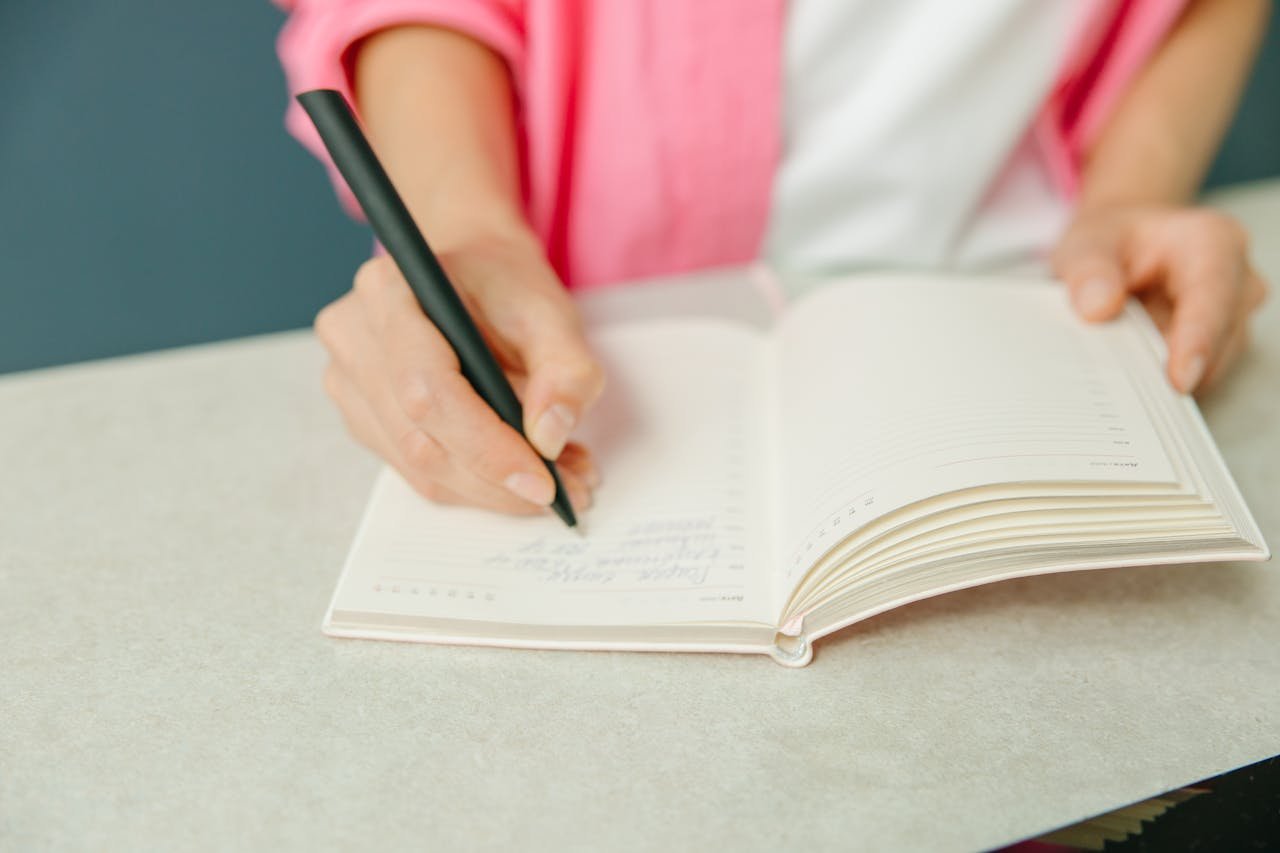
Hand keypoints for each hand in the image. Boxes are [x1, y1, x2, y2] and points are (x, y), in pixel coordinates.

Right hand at [315, 235, 604, 514]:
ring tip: (559, 477)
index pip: (428, 391)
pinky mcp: (362, 415)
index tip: (544, 482)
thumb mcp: (552, 312)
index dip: (486, 447)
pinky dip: (476, 484)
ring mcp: (348, 380)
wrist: (472, 274)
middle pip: (420, 440)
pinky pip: (417, 472)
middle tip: (570, 487)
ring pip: (419, 468)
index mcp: (390, 291)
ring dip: (494, 489)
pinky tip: (520, 470)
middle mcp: (354, 335)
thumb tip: (549, 437)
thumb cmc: (505, 286)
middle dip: (500, 480)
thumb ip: (565, 370)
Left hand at [1052, 205, 1266, 392]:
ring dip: (1162, 374)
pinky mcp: (1218, 347)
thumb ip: (1089, 271)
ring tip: (1115, 367)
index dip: (1199, 339)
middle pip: (1219, 338)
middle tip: (1119, 383)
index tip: (1180, 378)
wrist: (1121, 250)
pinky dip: (1161, 380)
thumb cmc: (1113, 242)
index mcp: (1212, 242)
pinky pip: (1196, 376)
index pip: (1214, 295)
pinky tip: (1129, 374)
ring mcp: (1231, 318)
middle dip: (1170, 365)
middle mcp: (1235, 281)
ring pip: (1210, 366)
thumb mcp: (1086, 245)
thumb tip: (1098, 307)